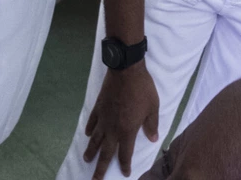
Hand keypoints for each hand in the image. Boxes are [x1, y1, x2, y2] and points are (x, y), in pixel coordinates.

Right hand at [83, 61, 159, 178]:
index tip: (124, 174)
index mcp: (127, 130)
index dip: (124, 165)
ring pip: (95, 139)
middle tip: (96, 179)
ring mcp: (103, 118)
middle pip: (105, 152)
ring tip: (87, 160)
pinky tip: (87, 135)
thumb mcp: (153, 108)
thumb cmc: (143, 90)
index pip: (124, 153)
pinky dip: (90, 130)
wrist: (126, 71)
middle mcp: (112, 128)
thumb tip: (153, 139)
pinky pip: (92, 122)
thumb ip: (151, 125)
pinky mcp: (98, 108)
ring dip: (91, 151)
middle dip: (101, 167)